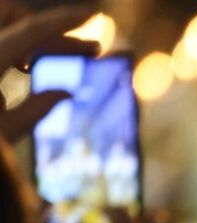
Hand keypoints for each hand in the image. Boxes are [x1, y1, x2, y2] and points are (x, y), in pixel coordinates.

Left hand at [0, 4, 98, 142]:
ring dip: (25, 38)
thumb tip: (65, 92)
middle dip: (45, 29)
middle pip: (12, 16)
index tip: (90, 14)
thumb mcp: (4, 134)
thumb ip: (36, 110)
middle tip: (82, 51)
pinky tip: (22, 68)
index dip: (63, 20)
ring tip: (39, 66)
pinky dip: (9, 48)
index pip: (30, 30)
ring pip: (2, 24)